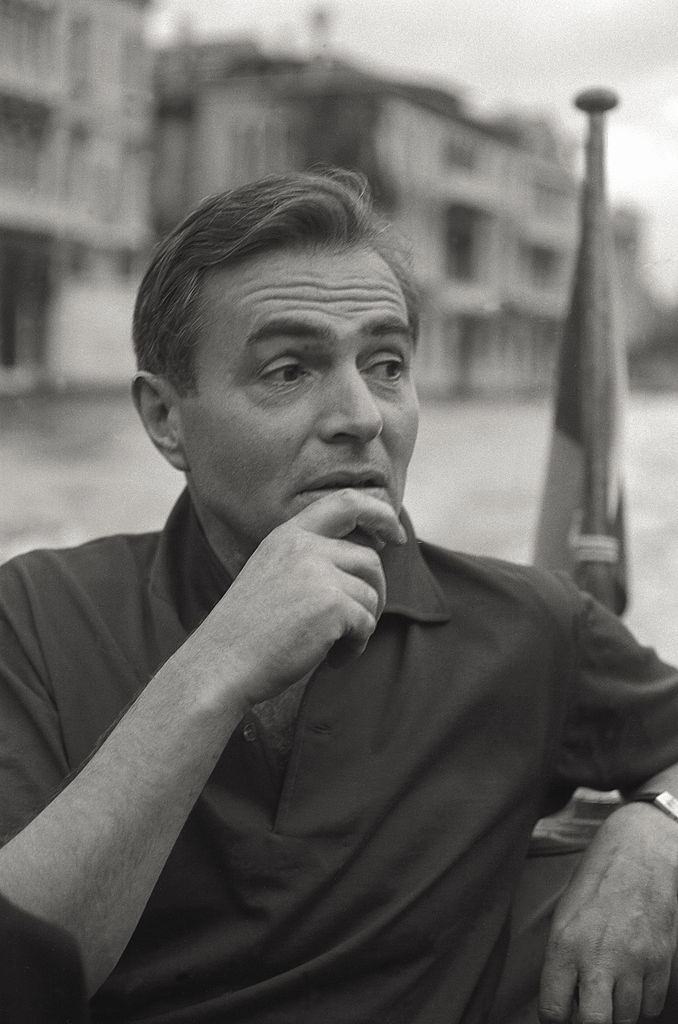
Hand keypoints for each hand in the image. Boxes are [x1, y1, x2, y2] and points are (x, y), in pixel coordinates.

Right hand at [180, 488, 405, 705]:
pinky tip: (332, 660)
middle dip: (374, 594)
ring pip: (371, 595)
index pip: (346, 502)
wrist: (221, 663)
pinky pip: (367, 624)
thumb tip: (369, 555)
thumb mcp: (273, 574)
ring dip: (362, 626)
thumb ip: (310, 558)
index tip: (396, 535)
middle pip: (370, 560)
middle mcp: (304, 546)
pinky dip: (356, 647)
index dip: (379, 513)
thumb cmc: (248, 630)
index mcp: (288, 535)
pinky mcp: (332, 604)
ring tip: (334, 647)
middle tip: (357, 624)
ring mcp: (318, 573)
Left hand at [538, 804, 677, 1023]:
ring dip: (617, 1012)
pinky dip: (643, 1001)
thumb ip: (562, 961)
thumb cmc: (596, 882)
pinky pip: (652, 1006)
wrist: (639, 853)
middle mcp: (599, 957)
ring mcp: (634, 961)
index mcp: (565, 944)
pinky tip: (634, 979)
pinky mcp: (661, 960)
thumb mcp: (565, 916)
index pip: (553, 1009)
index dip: (555, 1019)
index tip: (561, 1014)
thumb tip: (564, 1002)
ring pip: (627, 1019)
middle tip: (589, 1009)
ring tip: (611, 987)